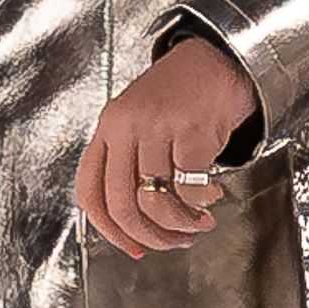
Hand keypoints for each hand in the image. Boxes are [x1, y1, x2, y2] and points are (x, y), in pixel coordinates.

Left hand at [72, 34, 261, 258]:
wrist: (218, 60)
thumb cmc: (181, 95)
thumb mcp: (140, 123)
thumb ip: (130, 163)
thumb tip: (135, 223)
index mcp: (108, 128)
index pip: (90, 192)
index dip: (108, 231)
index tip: (131, 247)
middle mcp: (126, 126)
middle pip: (121, 204)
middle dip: (149, 237)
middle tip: (172, 243)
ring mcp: (157, 127)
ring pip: (156, 202)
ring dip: (180, 226)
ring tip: (197, 225)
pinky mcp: (191, 131)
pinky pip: (189, 188)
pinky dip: (200, 206)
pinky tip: (210, 202)